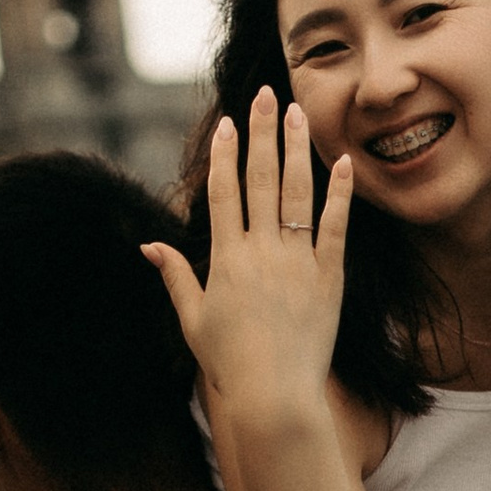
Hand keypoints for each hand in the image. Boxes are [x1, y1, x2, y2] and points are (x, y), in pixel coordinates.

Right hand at [143, 91, 350, 432]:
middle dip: (261, 133)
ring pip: (296, 194)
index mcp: (226, 260)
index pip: (224, 193)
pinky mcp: (329, 277)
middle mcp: (260, 252)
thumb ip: (175, 276)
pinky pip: (334, 227)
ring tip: (297, 113)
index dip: (225, 155)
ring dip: (296, 149)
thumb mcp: (194, 318)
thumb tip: (149, 246)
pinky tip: (341, 162)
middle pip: (260, 180)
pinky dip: (338, 194)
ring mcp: (296, 262)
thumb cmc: (230, 362)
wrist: (275, 395)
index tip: (227, 123)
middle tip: (264, 95)